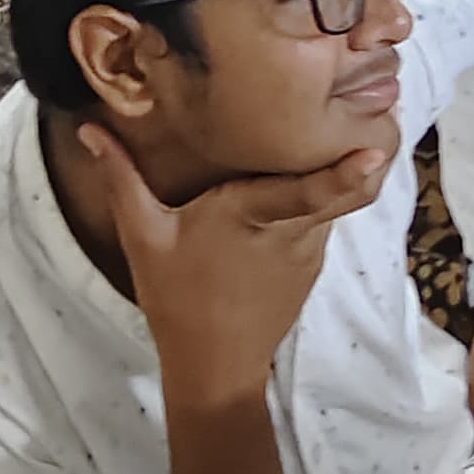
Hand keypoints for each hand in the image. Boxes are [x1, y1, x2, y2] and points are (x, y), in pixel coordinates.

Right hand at [82, 123, 386, 407]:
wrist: (214, 368)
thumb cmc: (176, 297)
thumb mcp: (143, 237)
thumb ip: (121, 178)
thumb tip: (90, 129)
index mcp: (251, 216)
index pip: (308, 194)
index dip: (344, 173)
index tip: (376, 148)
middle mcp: (292, 232)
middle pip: (342, 191)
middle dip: (365, 155)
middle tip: (383, 105)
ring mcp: (309, 250)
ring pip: (337, 202)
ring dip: (349, 171)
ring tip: (359, 124)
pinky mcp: (313, 264)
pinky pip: (326, 219)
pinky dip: (331, 195)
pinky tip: (322, 173)